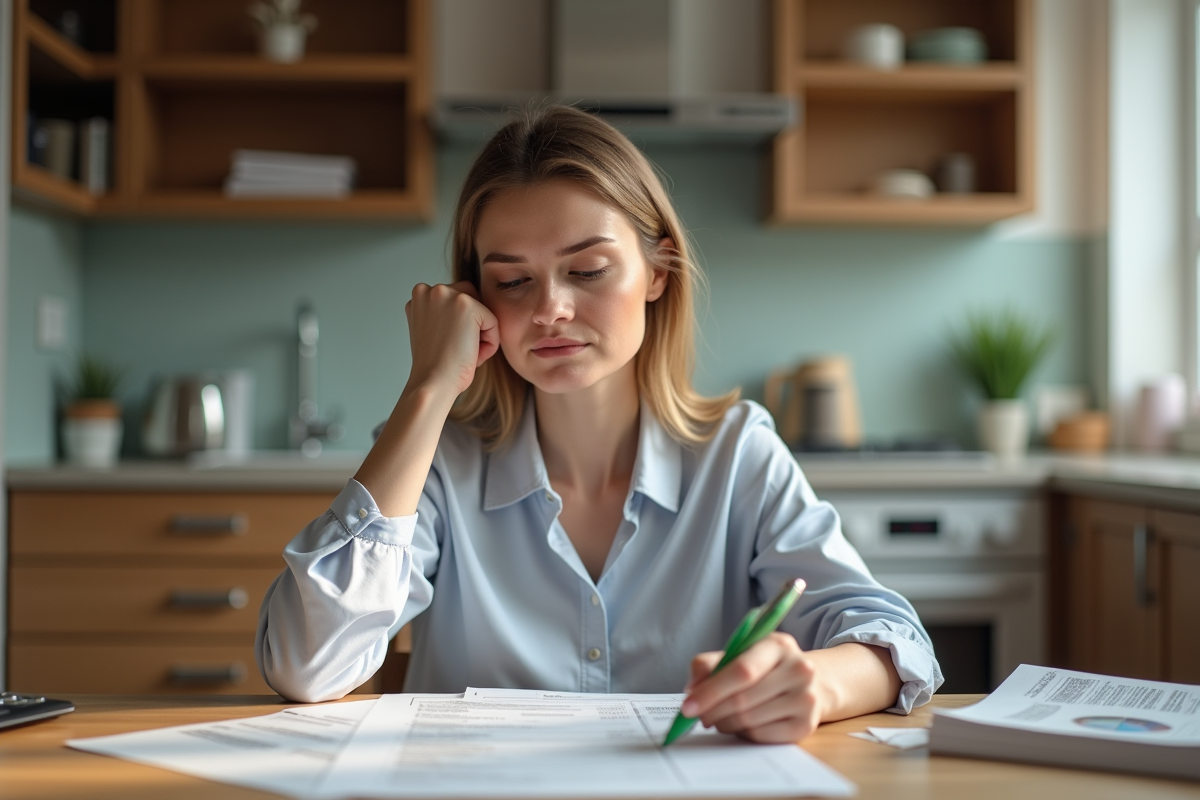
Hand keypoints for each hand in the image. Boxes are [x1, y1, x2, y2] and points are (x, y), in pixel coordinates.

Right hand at [405, 281, 499, 396]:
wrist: (432, 383)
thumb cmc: (435, 366)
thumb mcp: (431, 331)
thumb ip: (442, 313)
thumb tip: (465, 310)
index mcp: (419, 296)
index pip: (455, 300)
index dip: (458, 326)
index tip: (446, 346)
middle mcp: (428, 290)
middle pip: (471, 298)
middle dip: (471, 325)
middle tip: (457, 349)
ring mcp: (446, 294)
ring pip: (482, 310)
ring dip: (480, 333)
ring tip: (465, 351)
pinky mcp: (465, 304)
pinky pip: (493, 322)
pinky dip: (490, 343)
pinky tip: (472, 355)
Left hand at [682, 632, 827, 743]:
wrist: (811, 683)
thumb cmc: (766, 669)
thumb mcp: (740, 654)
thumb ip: (710, 665)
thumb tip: (691, 690)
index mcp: (778, 645)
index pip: (741, 671)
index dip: (711, 691)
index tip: (687, 706)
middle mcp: (799, 669)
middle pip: (743, 699)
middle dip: (712, 711)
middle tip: (698, 715)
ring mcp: (806, 699)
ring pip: (749, 720)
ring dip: (724, 723)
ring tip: (719, 718)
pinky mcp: (805, 725)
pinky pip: (760, 735)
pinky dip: (742, 733)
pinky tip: (740, 724)